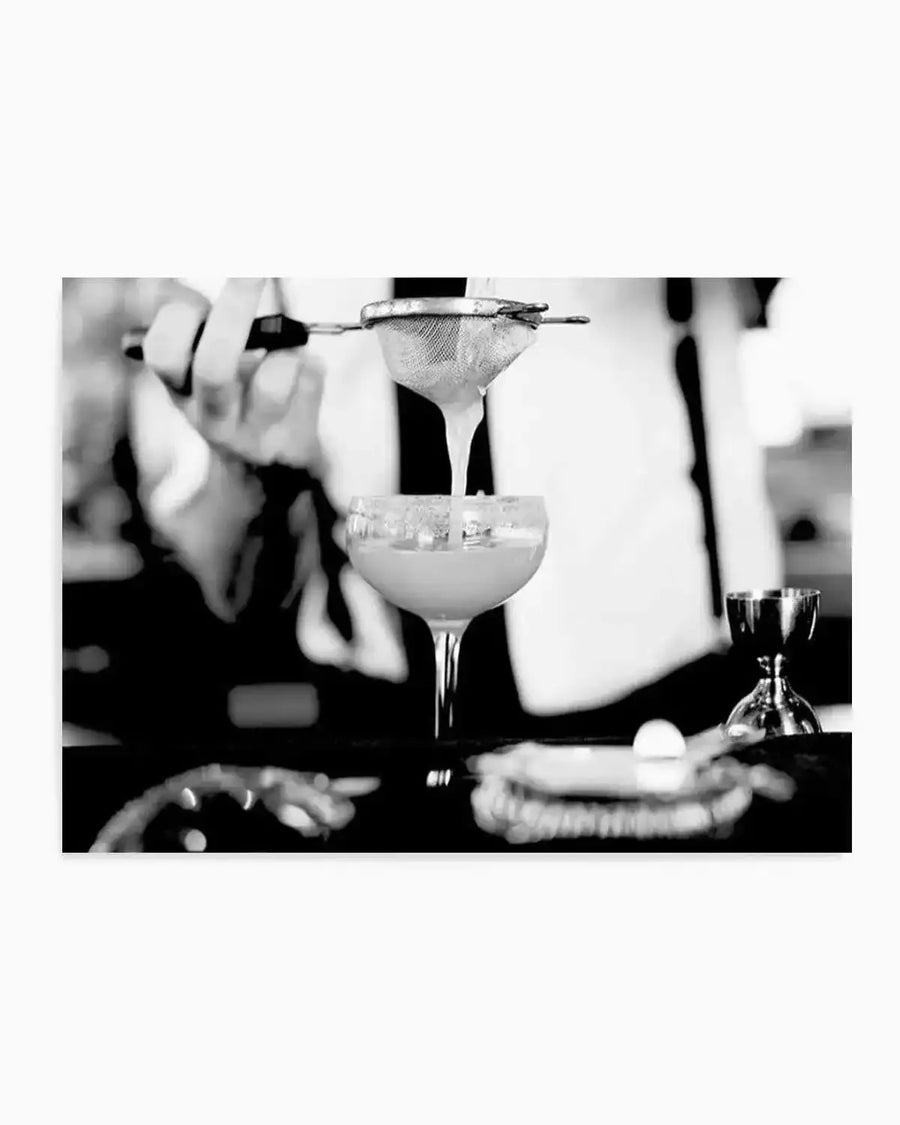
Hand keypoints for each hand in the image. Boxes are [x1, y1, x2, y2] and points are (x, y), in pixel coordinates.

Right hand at [141, 278, 323, 467]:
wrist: (268, 468)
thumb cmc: (235, 396)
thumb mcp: (205, 364)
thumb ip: (203, 322)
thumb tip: (231, 268)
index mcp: (179, 388)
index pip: (163, 349)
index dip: (180, 312)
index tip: (205, 283)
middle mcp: (210, 415)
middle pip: (215, 364)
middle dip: (237, 307)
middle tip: (256, 267)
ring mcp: (253, 435)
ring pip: (272, 381)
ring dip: (286, 350)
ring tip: (286, 350)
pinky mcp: (293, 442)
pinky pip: (308, 382)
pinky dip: (310, 364)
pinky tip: (304, 374)